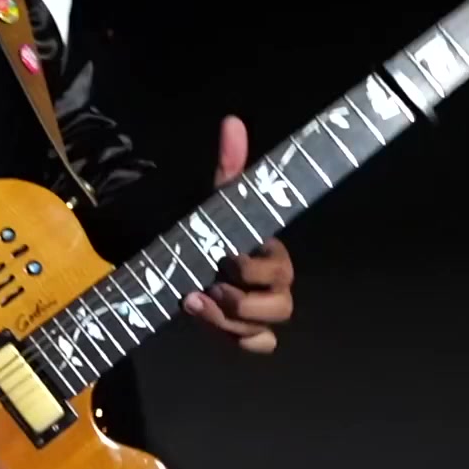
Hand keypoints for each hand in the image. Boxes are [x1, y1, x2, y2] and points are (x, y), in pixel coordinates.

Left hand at [182, 114, 296, 352]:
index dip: (255, 269)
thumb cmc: (212, 228)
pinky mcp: (243, 331)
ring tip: (194, 300)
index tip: (224, 257)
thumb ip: (229, 165)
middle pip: (281, 307)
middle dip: (244, 302)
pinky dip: (235, 340)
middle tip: (211, 287)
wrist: (186, 257)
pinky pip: (258, 345)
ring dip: (228, 322)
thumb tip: (232, 122)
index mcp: (272, 254)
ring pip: (264, 330)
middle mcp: (273, 286)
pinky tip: (203, 319)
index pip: (280, 269)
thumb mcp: (219, 199)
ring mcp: (259, 312)